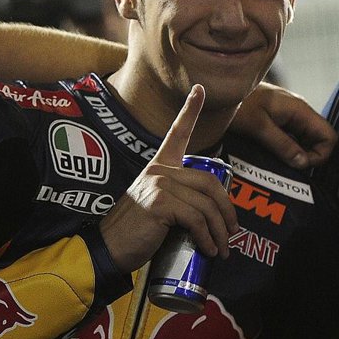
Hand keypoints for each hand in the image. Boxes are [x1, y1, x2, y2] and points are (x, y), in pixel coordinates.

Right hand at [99, 85, 237, 272]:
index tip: (200, 89)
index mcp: (158, 167)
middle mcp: (158, 171)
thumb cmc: (134, 231)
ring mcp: (158, 185)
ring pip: (206, 204)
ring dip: (219, 230)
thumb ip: (179, 198)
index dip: (190, 110)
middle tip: (233, 231)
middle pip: (209, 182)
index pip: (177, 133)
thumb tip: (212, 212)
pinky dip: (206, 236)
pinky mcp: (159, 203)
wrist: (106, 249)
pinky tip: (208, 248)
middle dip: (226, 209)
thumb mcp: (157, 207)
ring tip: (222, 247)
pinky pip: (196, 218)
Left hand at [230, 82, 335, 169]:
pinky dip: (288, 149)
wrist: (219, 86)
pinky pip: (293, 137)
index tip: (300, 166)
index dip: (320, 155)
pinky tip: (273, 155)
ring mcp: (290, 115)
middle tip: (288, 167)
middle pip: (319, 140)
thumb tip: (304, 163)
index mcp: (300, 110)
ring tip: (279, 163)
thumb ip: (282, 145)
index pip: (329, 136)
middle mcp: (300, 112)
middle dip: (309, 157)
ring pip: (307, 140)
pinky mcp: (279, 119)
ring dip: (297, 154)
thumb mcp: (259, 126)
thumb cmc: (238, 103)